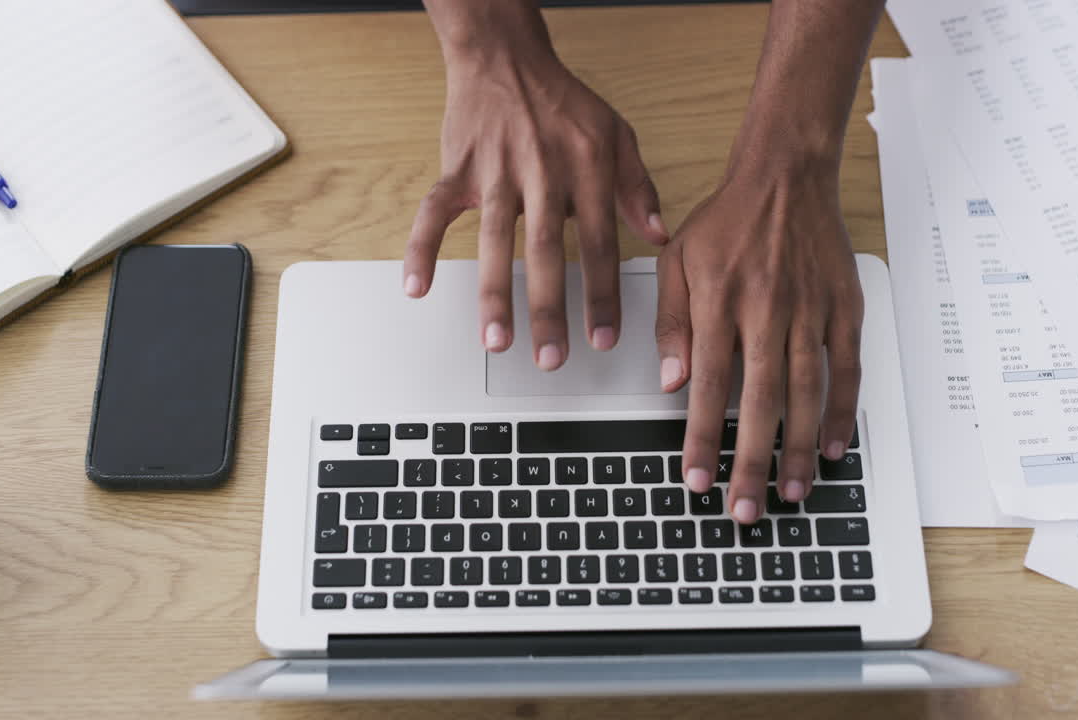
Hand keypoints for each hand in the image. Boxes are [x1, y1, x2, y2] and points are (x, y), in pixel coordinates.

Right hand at [404, 26, 666, 368]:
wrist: (505, 57)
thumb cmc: (563, 102)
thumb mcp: (616, 135)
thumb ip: (638, 188)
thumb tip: (660, 237)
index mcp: (586, 167)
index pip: (599, 242)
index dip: (602, 294)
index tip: (603, 338)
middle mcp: (541, 172)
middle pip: (547, 250)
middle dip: (549, 308)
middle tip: (551, 357)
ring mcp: (495, 172)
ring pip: (494, 240)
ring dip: (494, 293)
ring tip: (496, 340)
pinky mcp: (458, 170)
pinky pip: (433, 214)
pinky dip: (421, 249)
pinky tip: (417, 287)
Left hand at [655, 162, 863, 523]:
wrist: (785, 175)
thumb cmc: (727, 220)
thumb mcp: (676, 260)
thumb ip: (672, 322)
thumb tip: (673, 381)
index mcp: (720, 302)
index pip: (710, 386)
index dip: (703, 438)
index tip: (697, 479)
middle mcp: (767, 311)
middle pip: (760, 402)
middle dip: (752, 462)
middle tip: (746, 508)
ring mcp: (811, 311)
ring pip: (807, 393)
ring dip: (800, 448)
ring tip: (792, 491)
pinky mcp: (844, 308)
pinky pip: (847, 368)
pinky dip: (844, 409)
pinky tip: (836, 446)